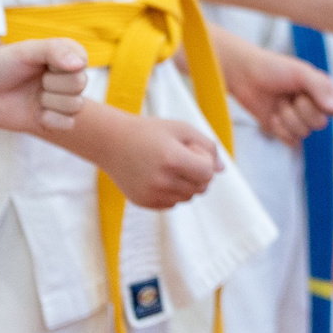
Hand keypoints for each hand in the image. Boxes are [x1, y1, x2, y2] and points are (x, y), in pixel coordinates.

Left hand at [0, 37, 90, 134]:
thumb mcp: (25, 51)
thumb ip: (55, 50)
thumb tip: (80, 64)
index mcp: (63, 55)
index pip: (81, 61)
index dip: (61, 65)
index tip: (41, 64)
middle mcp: (65, 76)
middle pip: (80, 84)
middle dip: (53, 84)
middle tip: (35, 81)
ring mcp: (60, 99)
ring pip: (77, 105)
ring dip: (51, 102)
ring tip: (33, 97)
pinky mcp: (53, 120)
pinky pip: (68, 124)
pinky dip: (51, 120)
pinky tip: (36, 114)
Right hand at [99, 114, 220, 208]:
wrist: (111, 142)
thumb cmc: (150, 132)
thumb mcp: (181, 129)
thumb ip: (207, 146)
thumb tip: (221, 170)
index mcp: (172, 160)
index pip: (207, 173)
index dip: (204, 160)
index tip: (189, 148)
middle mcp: (162, 181)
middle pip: (201, 187)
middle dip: (198, 172)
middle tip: (179, 156)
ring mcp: (151, 195)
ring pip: (188, 197)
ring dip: (186, 183)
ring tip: (169, 165)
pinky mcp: (144, 203)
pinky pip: (173, 203)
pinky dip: (172, 191)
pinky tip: (158, 175)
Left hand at [224, 49, 332, 145]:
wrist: (244, 76)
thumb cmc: (273, 69)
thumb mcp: (301, 72)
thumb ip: (320, 87)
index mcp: (322, 91)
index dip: (326, 107)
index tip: (309, 94)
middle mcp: (314, 107)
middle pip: (320, 124)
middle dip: (302, 111)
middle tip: (291, 96)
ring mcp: (299, 120)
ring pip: (304, 133)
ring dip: (287, 118)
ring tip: (279, 103)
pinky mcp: (285, 131)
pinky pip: (291, 141)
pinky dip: (280, 130)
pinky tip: (273, 116)